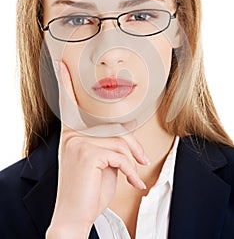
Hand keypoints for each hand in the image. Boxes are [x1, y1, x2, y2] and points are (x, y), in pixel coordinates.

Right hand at [46, 61, 148, 237]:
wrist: (74, 216)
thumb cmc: (87, 190)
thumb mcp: (98, 163)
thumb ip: (106, 144)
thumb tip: (126, 134)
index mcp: (71, 135)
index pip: (68, 106)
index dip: (65, 84)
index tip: (61, 66)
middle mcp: (72, 136)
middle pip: (112, 129)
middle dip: (132, 145)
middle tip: (141, 159)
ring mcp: (78, 143)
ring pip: (119, 142)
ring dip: (133, 161)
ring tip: (136, 175)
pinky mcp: (88, 153)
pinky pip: (121, 156)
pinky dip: (132, 171)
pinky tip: (135, 182)